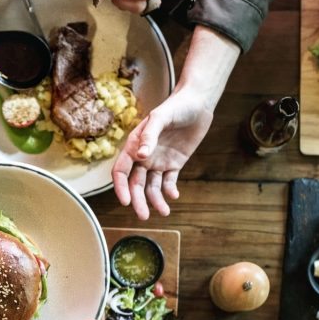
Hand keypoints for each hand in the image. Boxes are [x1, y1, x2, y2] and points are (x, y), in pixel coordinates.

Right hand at [112, 92, 212, 218]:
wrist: (198, 103)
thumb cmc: (176, 106)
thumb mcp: (161, 117)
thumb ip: (150, 135)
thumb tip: (141, 156)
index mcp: (135, 145)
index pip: (121, 170)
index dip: (121, 187)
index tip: (126, 201)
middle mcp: (144, 156)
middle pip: (135, 184)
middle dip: (138, 200)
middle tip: (143, 216)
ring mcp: (158, 161)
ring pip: (151, 186)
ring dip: (155, 200)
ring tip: (164, 211)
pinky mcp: (174, 164)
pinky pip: (168, 182)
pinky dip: (169, 191)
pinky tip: (174, 196)